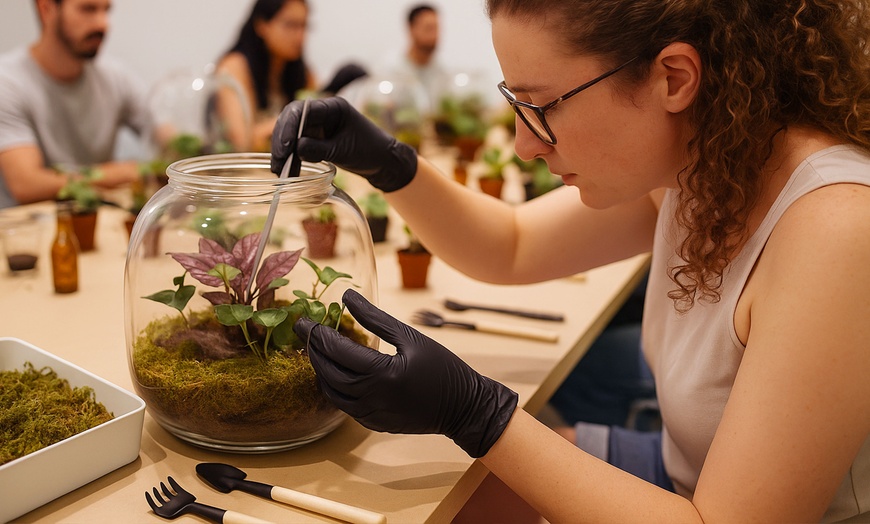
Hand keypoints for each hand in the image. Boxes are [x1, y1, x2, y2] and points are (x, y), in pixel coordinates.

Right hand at [271, 97, 417, 192]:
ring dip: (284, 151)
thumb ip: (319, 149)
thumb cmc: (369, 151)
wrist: (382, 161)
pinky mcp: (316, 138)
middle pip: (291, 120)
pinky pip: (298, 144)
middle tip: (278, 164)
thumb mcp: (344, 152)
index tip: (285, 149)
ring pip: (292, 133)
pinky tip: (289, 170)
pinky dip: (292, 156)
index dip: (288, 128)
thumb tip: (296, 149)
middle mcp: (322, 112)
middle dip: (282, 141)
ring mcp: (318, 125)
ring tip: (280, 171)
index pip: (301, 110)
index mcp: (332, 106)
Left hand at [293, 289, 518, 457]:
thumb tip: (348, 296)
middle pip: (327, 371)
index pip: (336, 350)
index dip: (316, 333)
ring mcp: (370, 414)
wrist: (462, 407)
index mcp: (381, 372)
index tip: (304, 320)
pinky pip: (343, 405)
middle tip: (304, 332)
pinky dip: (333, 388)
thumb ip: (376, 318)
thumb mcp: (410, 337)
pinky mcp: (373, 423)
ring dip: (320, 370)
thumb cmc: (441, 367)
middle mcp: (371, 397)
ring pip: (331, 392)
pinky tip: (335, 373)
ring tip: (316, 350)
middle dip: (313, 350)